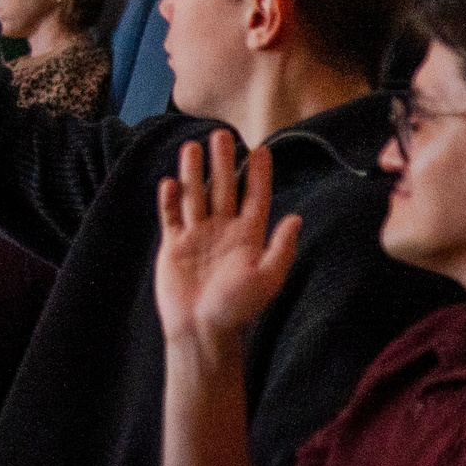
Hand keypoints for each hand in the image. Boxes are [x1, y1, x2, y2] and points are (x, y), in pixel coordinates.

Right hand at [156, 132, 300, 355]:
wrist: (202, 330)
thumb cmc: (238, 309)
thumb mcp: (267, 279)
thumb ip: (281, 248)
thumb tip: (296, 218)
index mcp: (248, 237)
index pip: (255, 197)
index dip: (259, 174)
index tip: (260, 149)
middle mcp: (223, 231)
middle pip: (223, 188)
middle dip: (223, 162)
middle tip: (221, 134)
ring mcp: (197, 236)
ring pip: (196, 195)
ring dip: (194, 172)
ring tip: (192, 146)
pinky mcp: (174, 245)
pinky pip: (171, 216)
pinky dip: (170, 200)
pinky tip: (170, 181)